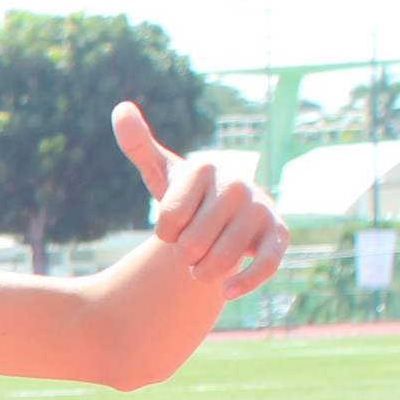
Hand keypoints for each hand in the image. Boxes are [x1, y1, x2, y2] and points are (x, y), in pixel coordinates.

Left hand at [117, 103, 287, 299]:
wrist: (226, 214)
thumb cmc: (188, 196)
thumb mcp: (161, 172)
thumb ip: (139, 145)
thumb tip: (121, 107)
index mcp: (203, 167)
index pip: (168, 221)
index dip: (165, 234)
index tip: (173, 225)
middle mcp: (236, 184)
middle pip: (193, 244)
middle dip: (184, 255)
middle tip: (190, 246)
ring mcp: (260, 209)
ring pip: (222, 259)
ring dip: (203, 272)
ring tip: (202, 264)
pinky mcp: (279, 234)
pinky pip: (265, 266)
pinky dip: (243, 283)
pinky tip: (225, 291)